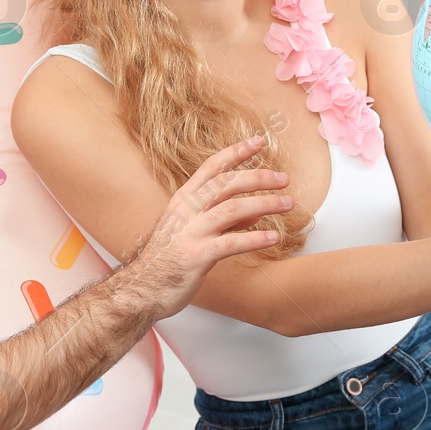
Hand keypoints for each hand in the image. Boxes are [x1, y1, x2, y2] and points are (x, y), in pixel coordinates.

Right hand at [120, 135, 292, 319]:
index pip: (212, 167)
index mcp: (184, 199)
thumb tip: (256, 213)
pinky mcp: (197, 256)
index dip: (236, 151)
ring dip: (264, 204)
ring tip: (288, 204)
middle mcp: (186, 210)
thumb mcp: (193, 230)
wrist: (142, 288)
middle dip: (258, 178)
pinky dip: (254, 239)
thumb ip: (224, 219)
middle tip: (284, 179)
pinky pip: (231, 243)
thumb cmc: (169, 259)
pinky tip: (273, 237)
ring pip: (232, 209)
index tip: (260, 141)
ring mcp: (191, 232)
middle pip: (226, 183)